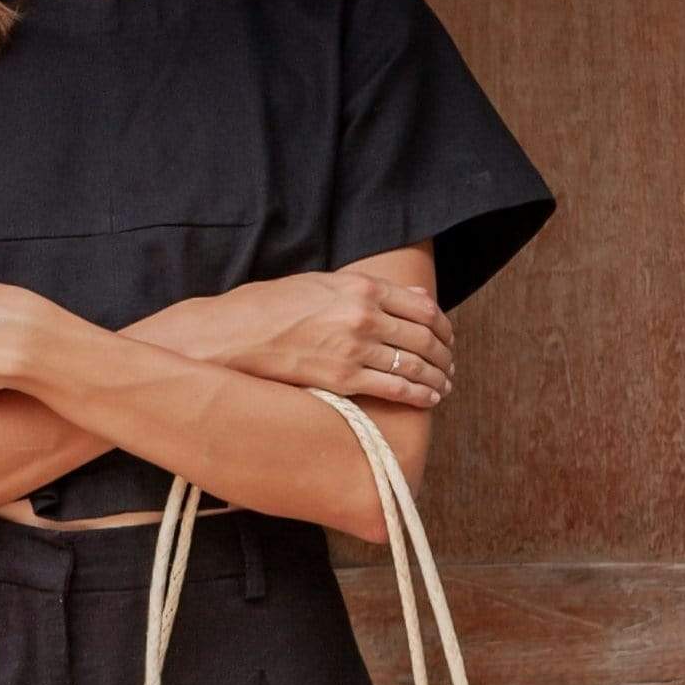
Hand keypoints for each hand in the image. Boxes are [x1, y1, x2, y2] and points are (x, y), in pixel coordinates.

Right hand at [189, 266, 455, 406]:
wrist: (233, 334)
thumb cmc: (271, 307)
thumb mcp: (323, 284)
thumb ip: (371, 290)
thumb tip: (418, 297)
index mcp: (361, 287)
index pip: (422, 307)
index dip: (443, 326)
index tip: (447, 337)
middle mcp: (364, 314)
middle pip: (424, 337)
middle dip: (444, 354)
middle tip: (450, 366)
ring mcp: (355, 347)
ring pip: (414, 364)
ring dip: (437, 377)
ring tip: (444, 386)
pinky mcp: (343, 378)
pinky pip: (395, 388)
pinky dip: (419, 394)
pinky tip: (428, 400)